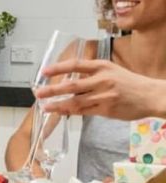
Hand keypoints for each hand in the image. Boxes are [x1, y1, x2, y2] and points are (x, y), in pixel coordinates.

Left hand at [36, 59, 165, 119]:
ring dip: (58, 105)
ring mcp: (104, 95)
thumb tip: (67, 83)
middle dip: (52, 90)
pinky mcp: (106, 109)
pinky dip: (69, 112)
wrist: (150, 95)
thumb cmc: (129, 83)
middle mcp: (102, 79)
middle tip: (38, 93)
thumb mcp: (112, 71)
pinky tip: (60, 112)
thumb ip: (91, 76)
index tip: (44, 71)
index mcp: (103, 66)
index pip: (76, 65)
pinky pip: (83, 112)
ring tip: (45, 107)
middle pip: (72, 85)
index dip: (58, 68)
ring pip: (75, 101)